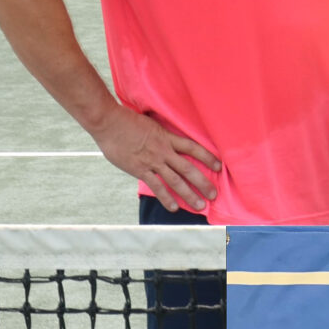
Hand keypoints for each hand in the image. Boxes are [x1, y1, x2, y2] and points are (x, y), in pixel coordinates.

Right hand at [91, 106, 220, 213]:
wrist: (109, 122)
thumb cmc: (126, 120)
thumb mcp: (150, 124)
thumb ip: (159, 135)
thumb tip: (164, 141)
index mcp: (167, 137)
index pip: (193, 148)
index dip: (207, 157)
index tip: (219, 166)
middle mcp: (163, 151)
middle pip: (188, 168)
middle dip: (203, 183)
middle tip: (214, 194)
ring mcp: (152, 161)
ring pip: (175, 181)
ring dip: (189, 194)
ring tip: (200, 205)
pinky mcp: (140, 170)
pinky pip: (156, 186)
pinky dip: (166, 198)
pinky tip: (174, 208)